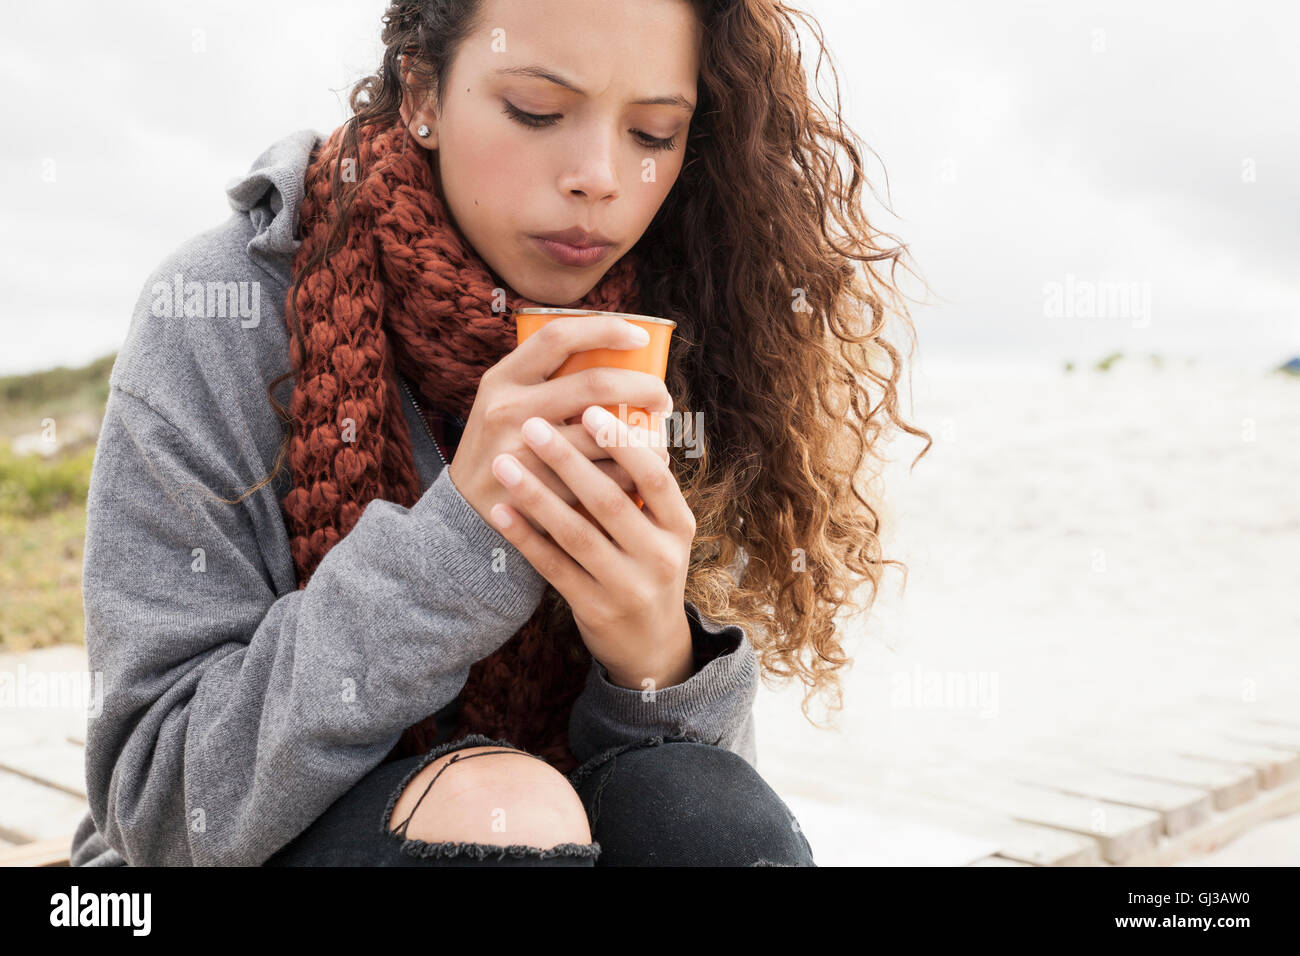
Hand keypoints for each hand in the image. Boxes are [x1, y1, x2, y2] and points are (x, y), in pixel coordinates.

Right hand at [446, 314, 672, 534]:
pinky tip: (642, 473)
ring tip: (661, 441)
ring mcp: (521, 452)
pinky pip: (599, 479)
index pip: (558, 337)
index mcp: (502, 379)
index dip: (604, 329)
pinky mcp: (537, 492)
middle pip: (595, 384)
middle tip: (662, 397)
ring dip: (645, 439)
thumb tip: (614, 355)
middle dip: (642, 387)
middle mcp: (508, 409)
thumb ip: (540, 381)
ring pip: (604, 436)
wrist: (461, 513)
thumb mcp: (502, 403)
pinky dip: (629, 475)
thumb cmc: (499, 447)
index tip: (640, 336)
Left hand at [485, 404, 696, 689]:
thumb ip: (643, 489)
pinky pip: (553, 567)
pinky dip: (525, 537)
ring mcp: (627, 587)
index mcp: (679, 528)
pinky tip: (501, 509)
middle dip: (567, 460)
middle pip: (609, 502)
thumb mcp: (663, 532)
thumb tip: (613, 416)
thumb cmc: (648, 567)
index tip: (590, 409)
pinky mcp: (594, 608)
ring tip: (504, 463)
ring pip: (576, 534)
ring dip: (536, 495)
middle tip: (532, 426)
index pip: (655, 478)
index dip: (624, 443)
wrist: (651, 645)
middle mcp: (659, 557)